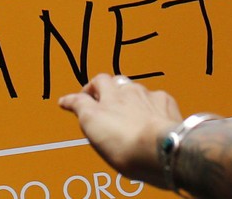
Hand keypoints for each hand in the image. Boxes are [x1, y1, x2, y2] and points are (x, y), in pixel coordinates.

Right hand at [59, 74, 180, 187]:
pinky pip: (157, 99)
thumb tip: (66, 99)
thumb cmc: (125, 143)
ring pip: (136, 90)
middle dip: (107, 89)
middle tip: (102, 101)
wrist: (159, 149)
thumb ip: (79, 107)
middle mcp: (127, 92)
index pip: (92, 86)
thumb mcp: (91, 124)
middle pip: (114, 83)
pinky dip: (153, 106)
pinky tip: (153, 117)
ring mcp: (148, 97)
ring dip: (130, 97)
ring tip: (129, 112)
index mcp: (107, 97)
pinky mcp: (165, 105)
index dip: (82, 94)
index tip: (73, 100)